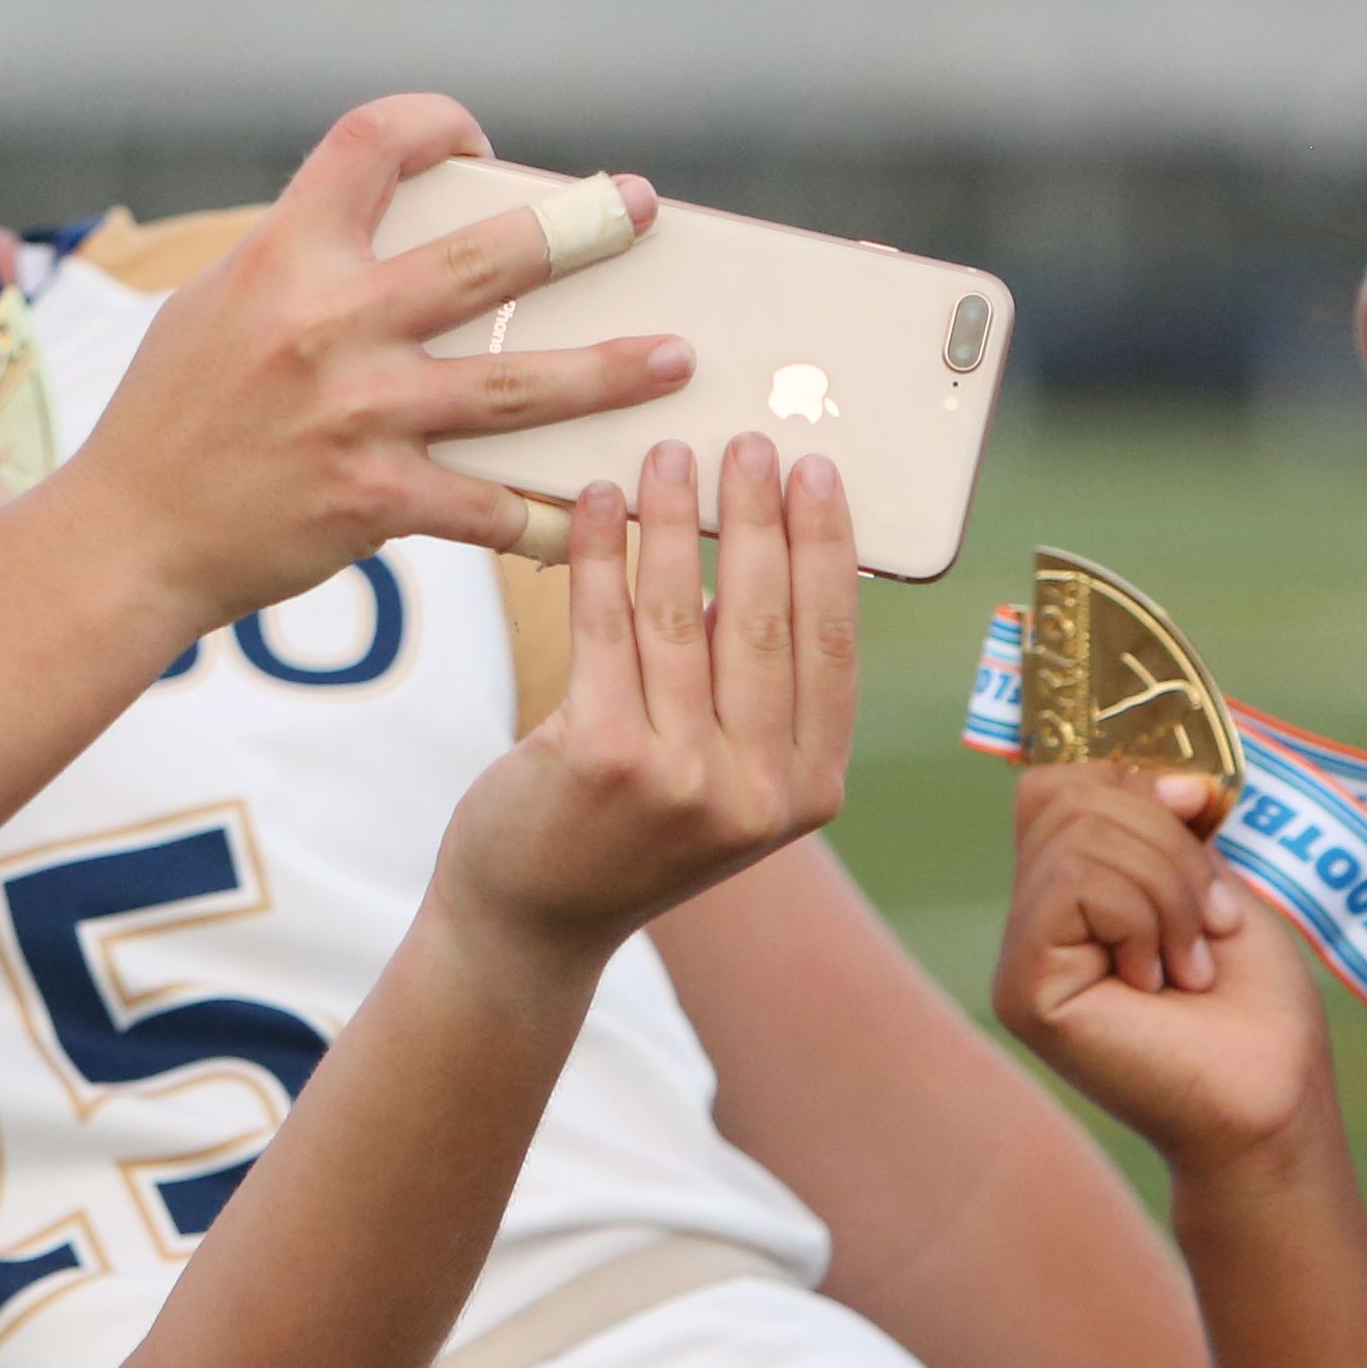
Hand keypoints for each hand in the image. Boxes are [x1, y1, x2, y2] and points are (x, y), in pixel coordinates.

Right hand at [53, 95, 677, 637]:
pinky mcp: (375, 500)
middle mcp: (328, 326)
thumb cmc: (167, 417)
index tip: (474, 142)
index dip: (435, 122)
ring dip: (609, 370)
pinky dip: (548, 515)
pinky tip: (598, 511)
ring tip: (674, 357)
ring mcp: (358, 415)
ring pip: (518, 385)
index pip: (373, 142)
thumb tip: (379, 234)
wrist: (125, 539)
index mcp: (283, 257)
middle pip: (487, 256)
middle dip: (580, 227)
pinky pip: (488, 507)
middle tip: (637, 211)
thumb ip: (297, 264)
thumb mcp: (212, 307)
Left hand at [445, 438, 857, 950]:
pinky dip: (599, 555)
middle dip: (758, 518)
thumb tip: (755, 552)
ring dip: (673, 521)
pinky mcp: (604, 758)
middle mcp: (758, 792)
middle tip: (749, 443)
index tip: (819, 475)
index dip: (828, 551)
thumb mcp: (720, 780)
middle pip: (765, 620)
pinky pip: (605, 627)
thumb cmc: (624, 833)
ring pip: (682, 614)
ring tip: (667, 457)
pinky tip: (594, 503)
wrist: (532, 923)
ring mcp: (682, 780)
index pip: (834, 646)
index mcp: (807, 791)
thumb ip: (749, 693)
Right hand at [990, 762, 1334, 1171]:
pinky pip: (1075, 887)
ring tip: (1192, 963)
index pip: (1061, 783)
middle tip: (1212, 925)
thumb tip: (1160, 770)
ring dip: (1170, 889)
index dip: (1131, 777)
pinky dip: (1145, 918)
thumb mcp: (1214, 884)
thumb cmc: (1255, 1009)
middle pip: (1069, 796)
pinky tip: (1162, 982)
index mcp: (1070, 894)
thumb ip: (1167, 827)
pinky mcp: (1025, 990)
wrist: (1272, 1100)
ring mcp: (1020, 959)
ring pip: (1078, 837)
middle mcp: (1031, 924)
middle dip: (1166, 842)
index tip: (1201, 809)